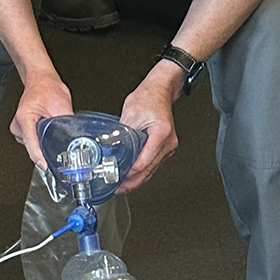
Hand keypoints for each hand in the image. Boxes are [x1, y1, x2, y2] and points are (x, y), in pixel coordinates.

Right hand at [10, 71, 72, 167]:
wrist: (41, 80)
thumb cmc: (47, 88)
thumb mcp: (62, 105)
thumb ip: (65, 124)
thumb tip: (74, 139)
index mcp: (25, 117)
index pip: (31, 143)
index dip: (39, 157)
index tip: (45, 166)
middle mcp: (18, 124)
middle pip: (32, 146)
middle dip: (45, 146)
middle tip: (56, 137)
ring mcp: (19, 127)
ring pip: (33, 144)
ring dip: (43, 140)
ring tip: (49, 125)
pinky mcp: (22, 129)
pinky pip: (33, 140)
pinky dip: (40, 137)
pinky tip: (45, 128)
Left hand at [118, 65, 180, 192]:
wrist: (159, 90)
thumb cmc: (149, 97)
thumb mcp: (131, 114)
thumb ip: (123, 134)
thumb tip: (112, 150)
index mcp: (161, 133)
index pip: (144, 160)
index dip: (130, 172)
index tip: (119, 178)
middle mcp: (168, 142)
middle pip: (149, 170)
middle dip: (132, 181)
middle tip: (119, 188)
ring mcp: (168, 147)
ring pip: (151, 170)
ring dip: (137, 179)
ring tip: (123, 186)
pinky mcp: (164, 148)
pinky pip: (152, 164)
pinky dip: (142, 171)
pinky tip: (132, 176)